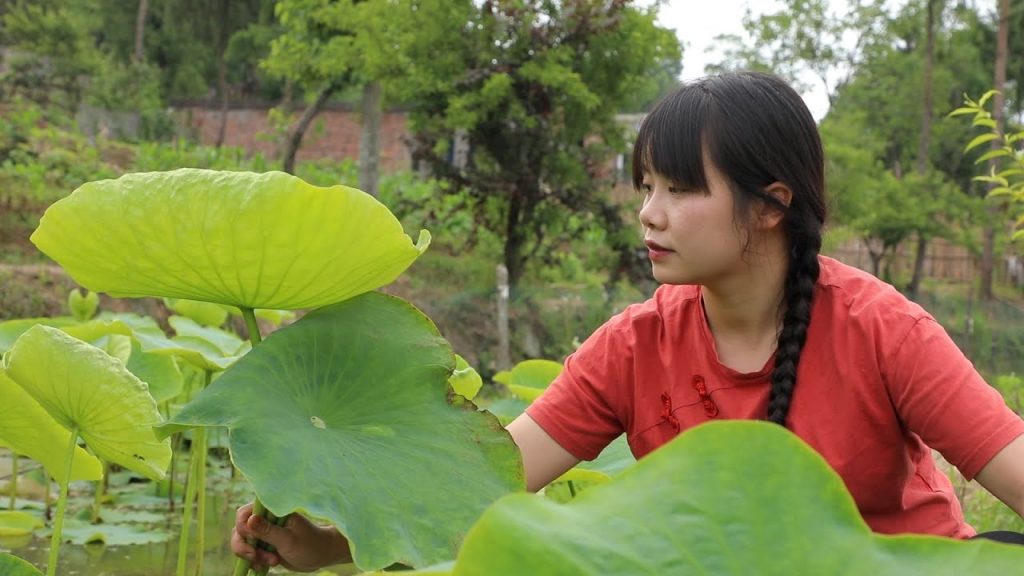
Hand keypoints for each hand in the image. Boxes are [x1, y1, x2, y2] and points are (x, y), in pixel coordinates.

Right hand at [231, 503, 351, 572]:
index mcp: (272, 510)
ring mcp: (263, 533)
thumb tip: (249, 520)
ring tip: (273, 561)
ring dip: (252, 556)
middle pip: (240, 530)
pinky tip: (265, 566)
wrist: (321, 555)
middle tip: (257, 557)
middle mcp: (265, 519)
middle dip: (246, 546)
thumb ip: (268, 531)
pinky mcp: (264, 545)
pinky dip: (254, 561)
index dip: (244, 528)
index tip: (253, 541)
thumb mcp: (288, 540)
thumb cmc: (310, 544)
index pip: (245, 513)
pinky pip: (248, 553)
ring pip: (242, 543)